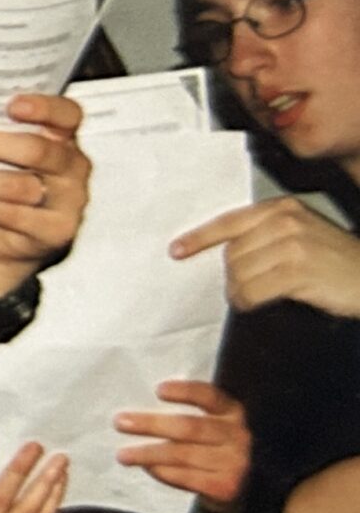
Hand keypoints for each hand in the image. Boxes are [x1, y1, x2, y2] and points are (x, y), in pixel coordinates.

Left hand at [0, 94, 88, 289]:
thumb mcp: (9, 153)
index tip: (11, 106)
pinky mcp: (54, 230)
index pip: (67, 115)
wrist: (19, 236)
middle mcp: (73, 167)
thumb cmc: (11, 180)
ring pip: (19, 186)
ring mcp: (69, 201)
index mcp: (65, 138)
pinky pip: (12, 214)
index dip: (44, 108)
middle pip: (36, 151)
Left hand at [115, 379, 251, 502]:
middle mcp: (237, 436)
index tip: (157, 390)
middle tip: (119, 423)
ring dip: (147, 453)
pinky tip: (146, 468)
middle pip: (189, 427)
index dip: (185, 392)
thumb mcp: (205, 424)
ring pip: (182, 454)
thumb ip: (183, 414)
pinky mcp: (226, 487)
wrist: (234, 487)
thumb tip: (135, 411)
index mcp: (231, 412)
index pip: (210, 396)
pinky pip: (186, 477)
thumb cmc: (207, 447)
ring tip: (123, 455)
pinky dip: (162, 472)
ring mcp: (235, 463)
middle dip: (151, 424)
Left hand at [171, 196, 359, 318]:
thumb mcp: (303, 234)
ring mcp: (292, 245)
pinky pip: (252, 290)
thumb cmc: (337, 261)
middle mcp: (285, 221)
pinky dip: (247, 301)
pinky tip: (253, 304)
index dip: (199, 237)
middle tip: (241, 289)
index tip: (176, 250)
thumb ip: (267, 235)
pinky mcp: (297, 271)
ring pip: (239, 273)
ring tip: (251, 297)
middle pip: (232, 253)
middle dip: (231, 275)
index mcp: (282, 208)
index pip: (229, 221)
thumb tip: (228, 255)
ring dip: (238, 291)